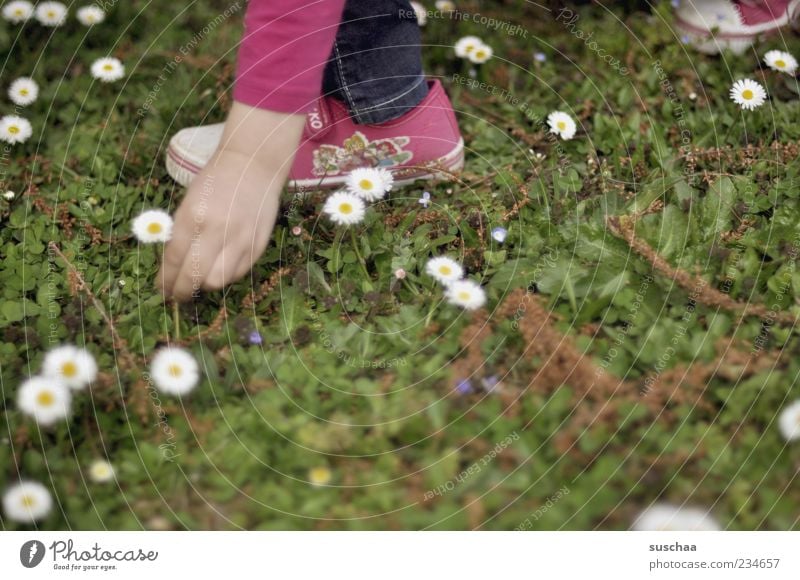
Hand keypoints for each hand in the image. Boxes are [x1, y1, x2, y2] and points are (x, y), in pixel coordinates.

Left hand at [157, 103, 304, 299]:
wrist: (253, 166)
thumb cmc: (216, 180)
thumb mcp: (189, 202)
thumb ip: (181, 232)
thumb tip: (172, 263)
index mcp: (193, 217)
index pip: (174, 259)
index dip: (165, 279)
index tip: (160, 288)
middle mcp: (217, 232)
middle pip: (194, 276)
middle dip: (181, 291)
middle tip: (175, 295)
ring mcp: (240, 241)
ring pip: (217, 281)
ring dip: (204, 285)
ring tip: (198, 282)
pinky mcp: (257, 246)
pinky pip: (237, 273)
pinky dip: (225, 276)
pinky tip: (219, 269)